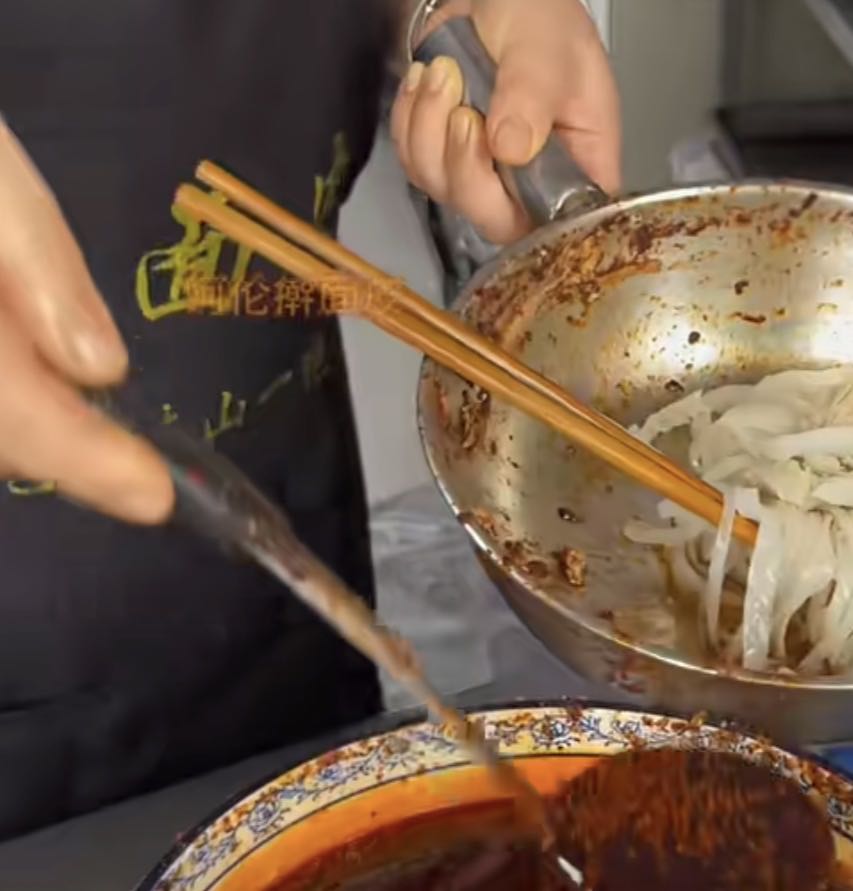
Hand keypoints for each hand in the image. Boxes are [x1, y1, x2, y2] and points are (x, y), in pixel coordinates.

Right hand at [0, 120, 172, 522]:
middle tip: (134, 467)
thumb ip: (43, 277)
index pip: (19, 414)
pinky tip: (37, 390)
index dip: (91, 464)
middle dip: (68, 454)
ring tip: (96, 440)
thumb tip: (102, 372)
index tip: (157, 499)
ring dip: (36, 436)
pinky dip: (12, 412)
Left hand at [391, 0, 620, 243]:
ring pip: (442, 189)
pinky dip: (409, 121)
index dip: (525, 215)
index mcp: (579, 165)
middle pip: (491, 218)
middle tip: (463, 112)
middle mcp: (531, 181)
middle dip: (464, 167)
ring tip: (443, 75)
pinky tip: (426, 82)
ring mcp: (483, 173)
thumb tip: (512, 149)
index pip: (558, 224)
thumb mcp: (547, 50)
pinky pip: (413, 162)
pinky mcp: (443, 157)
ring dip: (429, 132)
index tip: (501, 164)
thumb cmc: (541, 17)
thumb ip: (532, 97)